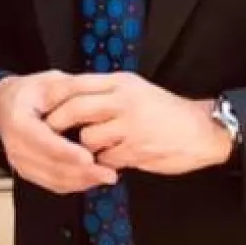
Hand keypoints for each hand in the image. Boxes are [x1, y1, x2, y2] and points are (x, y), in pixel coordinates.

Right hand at [0, 71, 117, 194]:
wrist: (5, 106)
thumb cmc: (27, 94)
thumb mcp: (48, 82)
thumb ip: (72, 87)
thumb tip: (99, 94)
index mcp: (18, 123)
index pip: (42, 142)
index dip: (66, 152)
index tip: (89, 157)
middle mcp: (16, 148)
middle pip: (50, 166)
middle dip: (82, 173)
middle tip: (109, 173)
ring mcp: (21, 164)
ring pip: (54, 180)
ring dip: (82, 181)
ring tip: (108, 176)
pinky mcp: (30, 173)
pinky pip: (55, 185)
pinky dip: (77, 184)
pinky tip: (95, 179)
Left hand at [43, 73, 232, 174]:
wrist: (203, 130)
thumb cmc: (168, 113)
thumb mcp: (137, 91)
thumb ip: (108, 94)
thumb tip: (73, 100)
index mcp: (122, 82)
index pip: (76, 84)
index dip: (55, 98)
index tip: (42, 109)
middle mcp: (124, 100)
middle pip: (74, 108)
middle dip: (57, 124)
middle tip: (51, 134)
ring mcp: (130, 125)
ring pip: (87, 137)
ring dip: (85, 148)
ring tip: (97, 149)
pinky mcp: (136, 148)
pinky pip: (105, 158)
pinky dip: (105, 162)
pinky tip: (116, 159)